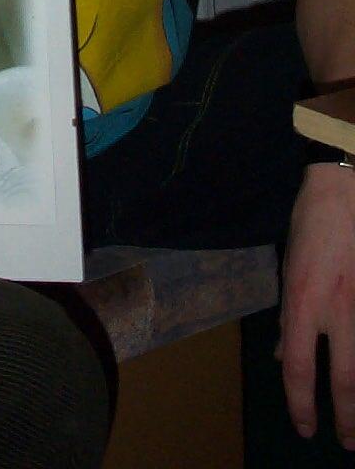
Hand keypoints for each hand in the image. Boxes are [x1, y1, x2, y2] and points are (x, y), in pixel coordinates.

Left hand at [279, 163, 354, 446]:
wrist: (346, 186)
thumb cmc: (312, 222)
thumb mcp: (289, 267)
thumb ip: (288, 314)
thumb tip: (280, 353)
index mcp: (303, 301)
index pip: (296, 366)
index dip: (299, 403)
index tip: (305, 425)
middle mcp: (336, 310)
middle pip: (343, 379)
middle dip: (345, 417)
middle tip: (346, 441)